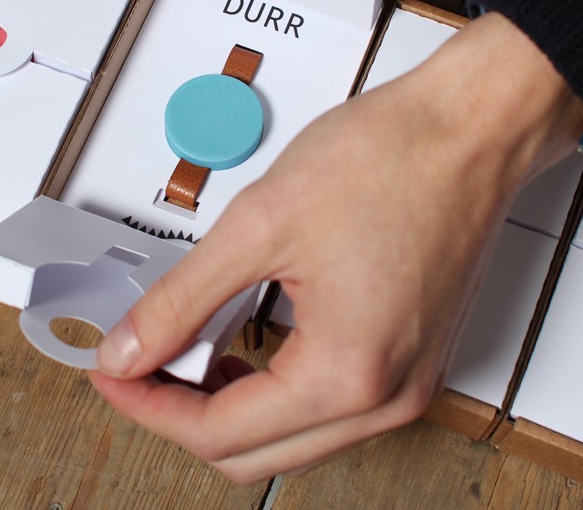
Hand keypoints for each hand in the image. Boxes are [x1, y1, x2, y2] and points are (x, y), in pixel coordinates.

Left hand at [88, 12, 582, 481]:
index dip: (147, 405)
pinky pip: (330, 408)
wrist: (470, 128)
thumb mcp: (259, 224)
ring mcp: (408, 385)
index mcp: (348, 374)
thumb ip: (181, 300)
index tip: (112, 372)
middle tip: (140, 360)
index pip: (219, 435)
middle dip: (183, 412)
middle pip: (255, 454)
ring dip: (230, 404)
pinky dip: (276, 387)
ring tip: (189, 344)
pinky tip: (246, 338)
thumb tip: (130, 350)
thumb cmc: (394, 159)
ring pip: (292, 439)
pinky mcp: (414, 361)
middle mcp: (387, 398)